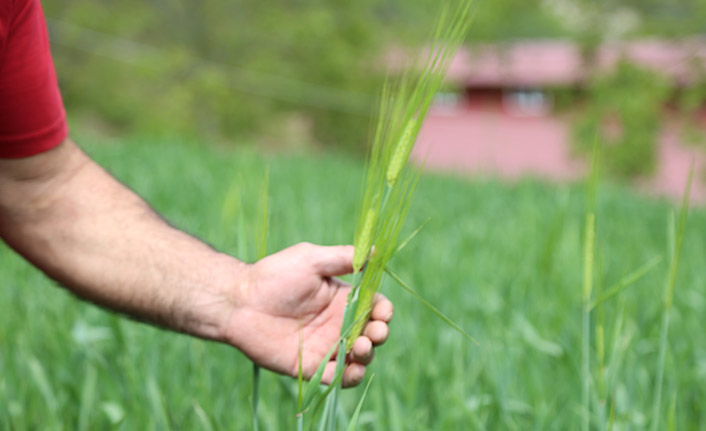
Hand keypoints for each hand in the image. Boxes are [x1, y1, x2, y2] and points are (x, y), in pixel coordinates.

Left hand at [222, 243, 392, 387]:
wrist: (240, 302)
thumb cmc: (274, 275)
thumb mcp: (311, 259)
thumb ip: (343, 257)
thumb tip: (375, 251)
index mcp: (342, 299)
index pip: (374, 307)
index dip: (384, 312)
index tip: (382, 312)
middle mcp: (338, 324)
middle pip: (371, 334)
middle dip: (379, 334)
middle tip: (372, 333)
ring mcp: (325, 347)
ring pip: (358, 359)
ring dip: (367, 356)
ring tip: (360, 348)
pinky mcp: (310, 367)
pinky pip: (336, 378)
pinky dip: (348, 378)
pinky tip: (350, 369)